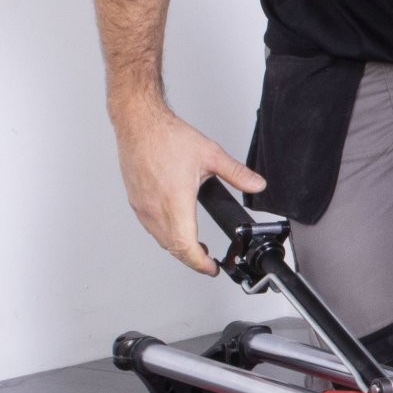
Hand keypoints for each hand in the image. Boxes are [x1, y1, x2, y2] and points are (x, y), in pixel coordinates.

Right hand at [111, 99, 263, 273]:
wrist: (139, 124)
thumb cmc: (166, 137)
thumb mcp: (210, 155)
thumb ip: (236, 174)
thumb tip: (256, 185)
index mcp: (175, 202)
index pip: (186, 247)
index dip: (201, 263)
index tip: (212, 268)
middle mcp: (155, 209)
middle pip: (174, 249)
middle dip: (193, 259)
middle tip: (208, 260)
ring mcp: (143, 207)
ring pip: (161, 240)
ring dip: (178, 248)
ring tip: (195, 247)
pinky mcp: (136, 202)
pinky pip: (151, 228)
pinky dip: (166, 235)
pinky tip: (176, 227)